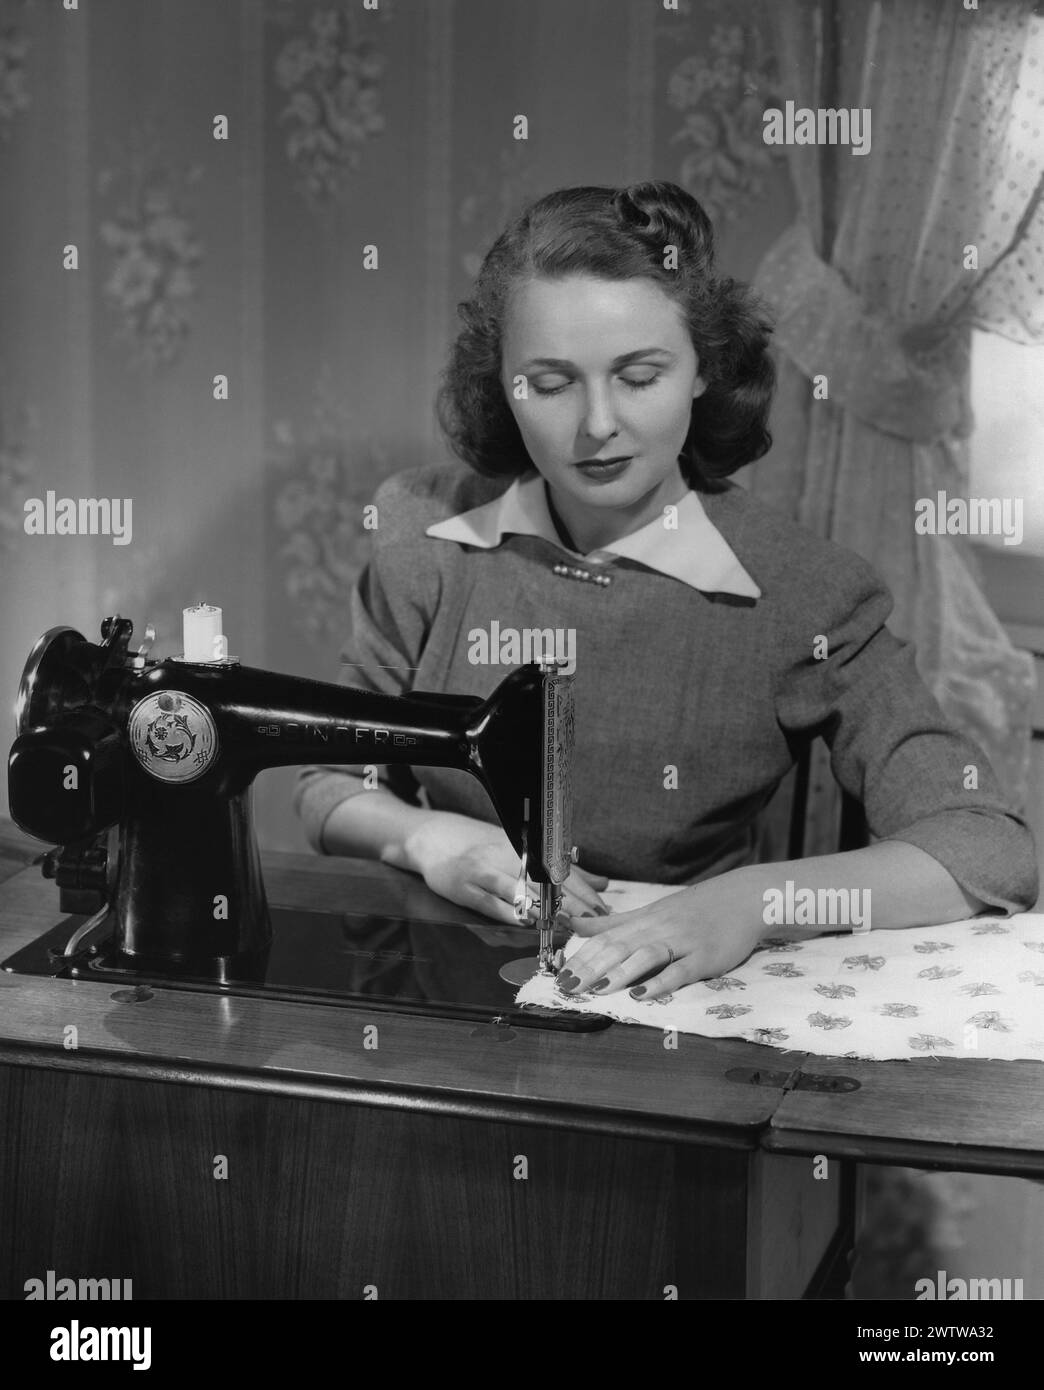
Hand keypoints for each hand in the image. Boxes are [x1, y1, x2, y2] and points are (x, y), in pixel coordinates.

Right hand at [401, 811, 609, 925]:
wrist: (432, 837)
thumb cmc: (479, 846)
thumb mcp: (522, 851)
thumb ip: (561, 870)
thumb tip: (601, 884)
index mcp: (525, 848)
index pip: (560, 871)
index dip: (584, 892)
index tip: (602, 911)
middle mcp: (507, 857)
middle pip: (546, 881)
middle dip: (571, 904)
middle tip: (592, 922)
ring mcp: (484, 871)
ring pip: (520, 891)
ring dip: (544, 910)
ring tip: (566, 925)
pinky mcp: (464, 887)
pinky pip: (490, 902)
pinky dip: (509, 912)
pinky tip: (526, 922)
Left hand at [554, 882, 764, 999]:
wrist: (743, 898)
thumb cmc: (696, 909)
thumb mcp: (653, 912)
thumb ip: (617, 923)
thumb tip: (578, 926)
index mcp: (645, 920)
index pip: (606, 937)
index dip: (582, 956)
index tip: (559, 974)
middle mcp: (659, 929)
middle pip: (620, 947)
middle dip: (592, 967)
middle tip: (568, 986)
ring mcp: (683, 942)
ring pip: (647, 955)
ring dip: (621, 972)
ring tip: (598, 989)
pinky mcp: (705, 957)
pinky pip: (681, 970)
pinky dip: (661, 982)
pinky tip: (644, 994)